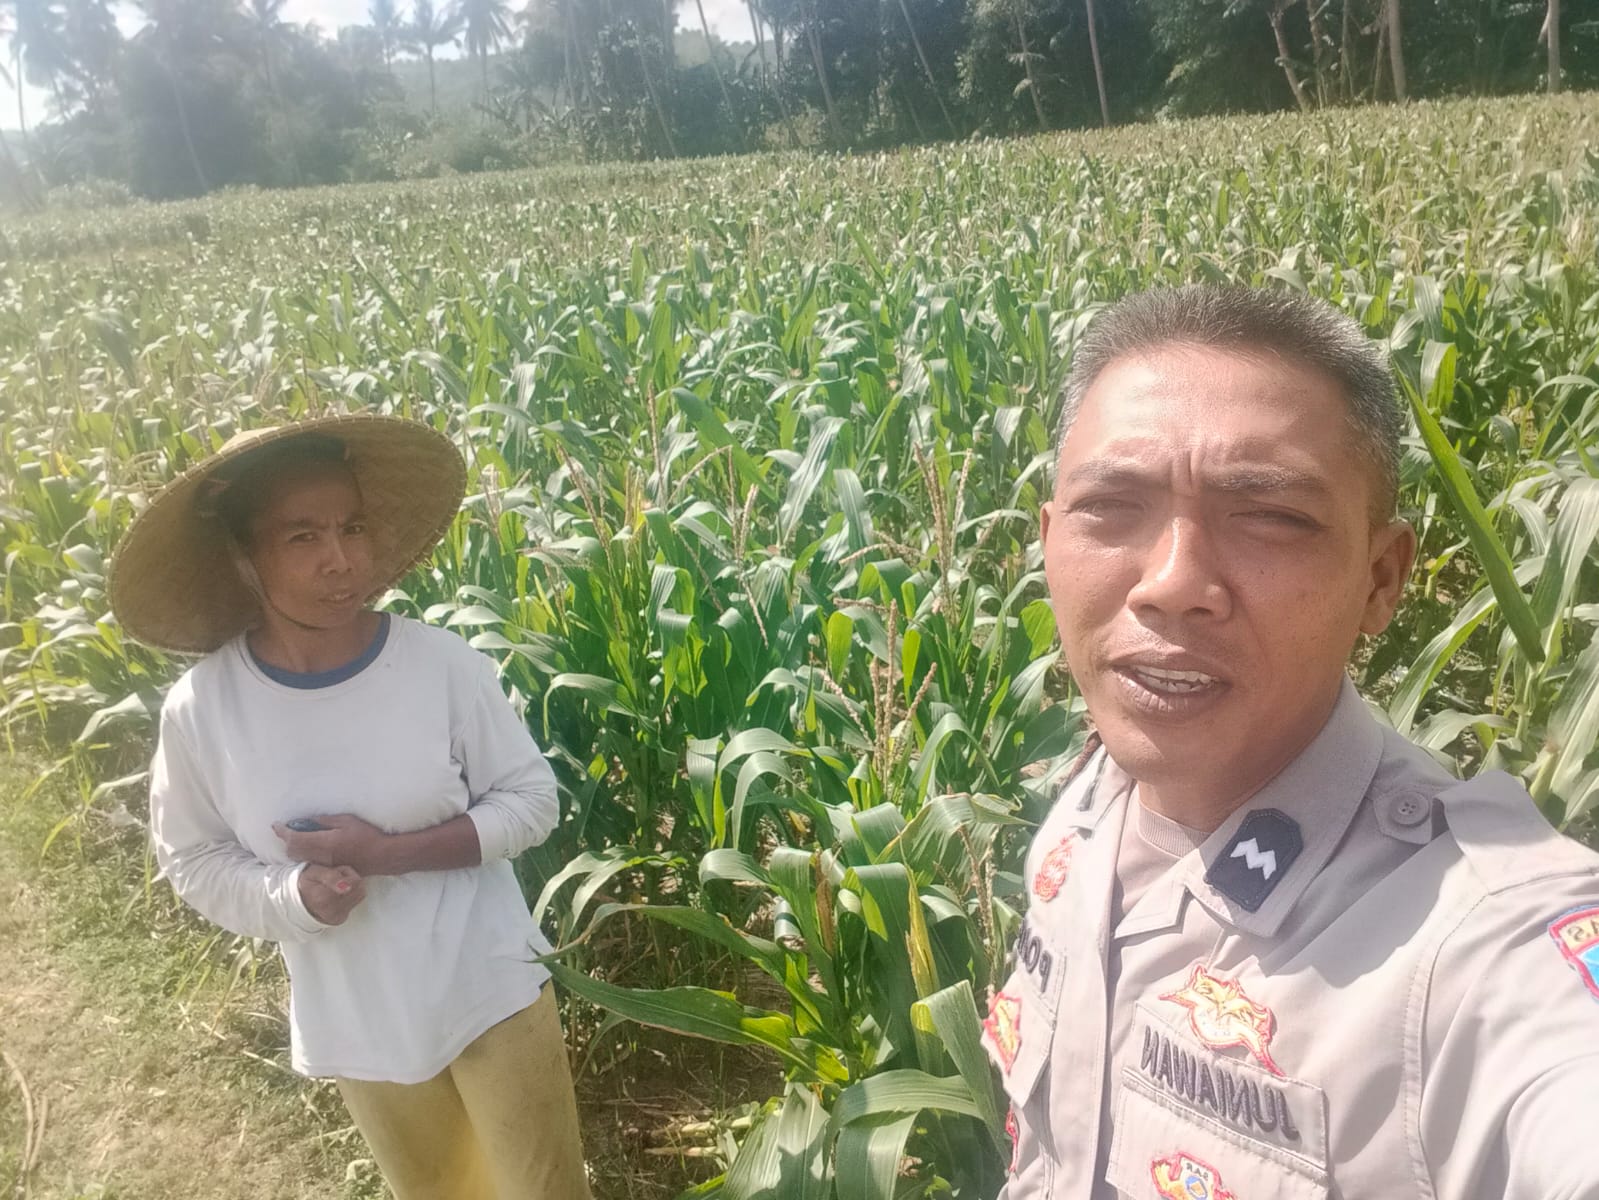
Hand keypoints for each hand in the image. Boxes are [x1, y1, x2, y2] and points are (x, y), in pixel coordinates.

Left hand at [275, 814, 391, 875]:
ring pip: (299, 858)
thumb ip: (324, 821)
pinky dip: (303, 854)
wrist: (381, 855)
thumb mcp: (346, 821)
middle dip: (287, 840)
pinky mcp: (329, 870)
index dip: (282, 831)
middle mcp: (320, 857)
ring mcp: (324, 865)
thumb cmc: (366, 835)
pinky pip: (308, 862)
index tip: (276, 825)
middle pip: (292, 851)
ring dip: (294, 848)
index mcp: (323, 843)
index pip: (294, 838)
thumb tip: (306, 822)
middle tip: (289, 830)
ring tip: (299, 837)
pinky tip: (311, 847)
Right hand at [297, 863, 366, 925]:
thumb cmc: (307, 882)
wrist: (299, 900)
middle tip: (334, 879)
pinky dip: (349, 897)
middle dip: (350, 879)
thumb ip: (332, 877)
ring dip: (351, 888)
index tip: (334, 872)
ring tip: (335, 887)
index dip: (346, 872)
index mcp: (323, 898)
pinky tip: (337, 895)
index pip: (356, 881)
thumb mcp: (315, 872)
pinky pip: (355, 904)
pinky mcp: (340, 920)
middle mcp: (331, 911)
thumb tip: (347, 887)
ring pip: (360, 895)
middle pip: (360, 888)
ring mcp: (337, 917)